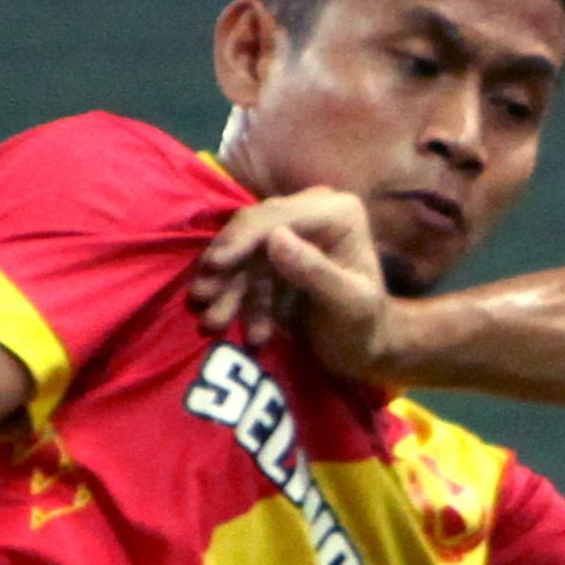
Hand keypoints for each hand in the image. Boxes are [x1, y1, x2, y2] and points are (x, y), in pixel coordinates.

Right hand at [189, 190, 396, 383]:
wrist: (363, 351)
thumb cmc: (364, 327)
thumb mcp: (348, 305)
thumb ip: (315, 271)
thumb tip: (275, 238)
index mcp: (338, 213)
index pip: (278, 215)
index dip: (242, 238)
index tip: (214, 264)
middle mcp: (313, 213)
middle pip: (253, 229)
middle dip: (226, 266)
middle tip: (200, 297)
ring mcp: (291, 233)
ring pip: (243, 254)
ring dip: (225, 289)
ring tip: (213, 322)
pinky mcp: (274, 257)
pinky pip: (244, 272)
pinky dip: (237, 300)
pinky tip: (242, 330)